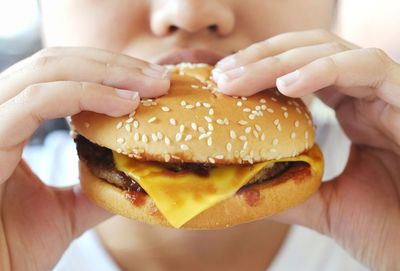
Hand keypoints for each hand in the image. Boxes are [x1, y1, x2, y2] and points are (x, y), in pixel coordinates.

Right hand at [0, 47, 169, 270]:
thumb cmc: (11, 249)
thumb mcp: (64, 212)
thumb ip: (93, 188)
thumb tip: (133, 176)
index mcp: (11, 124)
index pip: (59, 75)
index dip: (107, 71)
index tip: (151, 82)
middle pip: (57, 62)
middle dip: (115, 65)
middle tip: (161, 77)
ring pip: (48, 70)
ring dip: (108, 73)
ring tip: (151, 86)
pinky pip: (36, 100)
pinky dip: (85, 94)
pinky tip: (125, 103)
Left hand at [212, 29, 399, 269]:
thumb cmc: (391, 228)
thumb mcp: (326, 206)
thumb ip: (288, 189)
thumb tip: (239, 186)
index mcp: (350, 111)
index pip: (299, 72)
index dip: (258, 71)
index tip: (222, 82)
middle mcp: (365, 95)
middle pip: (307, 52)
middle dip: (261, 58)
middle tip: (222, 75)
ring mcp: (386, 92)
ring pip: (330, 50)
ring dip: (280, 61)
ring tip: (239, 79)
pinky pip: (366, 66)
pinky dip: (323, 70)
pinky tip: (287, 84)